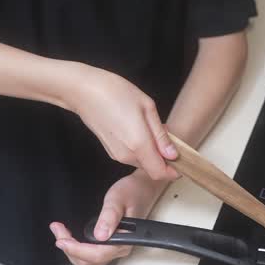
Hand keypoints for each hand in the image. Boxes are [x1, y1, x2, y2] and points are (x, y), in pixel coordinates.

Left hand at [50, 170, 163, 264]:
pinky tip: (70, 237)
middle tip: (58, 231)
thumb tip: (100, 235)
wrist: (144, 188)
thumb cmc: (134, 191)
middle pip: (89, 262)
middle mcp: (120, 248)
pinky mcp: (110, 245)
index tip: (61, 240)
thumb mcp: (118, 198)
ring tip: (61, 233)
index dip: (76, 250)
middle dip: (70, 250)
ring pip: (89, 262)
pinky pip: (91, 256)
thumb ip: (109, 216)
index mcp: (124, 240)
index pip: (96, 254)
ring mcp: (115, 248)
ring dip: (72, 252)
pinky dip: (77, 250)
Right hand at [67, 64, 178, 180]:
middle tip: (165, 131)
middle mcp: (127, 155)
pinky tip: (137, 127)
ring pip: (143, 162)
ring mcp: (117, 155)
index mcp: (139, 144)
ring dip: (151, 150)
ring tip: (148, 124)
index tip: (180, 156)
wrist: (83, 91)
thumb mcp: (147, 107)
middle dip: (163, 156)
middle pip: (152, 168)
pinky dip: (140, 147)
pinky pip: (132, 156)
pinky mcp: (111, 151)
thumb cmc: (115, 92)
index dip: (173, 169)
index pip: (160, 173)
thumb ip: (160, 135)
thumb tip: (173, 154)